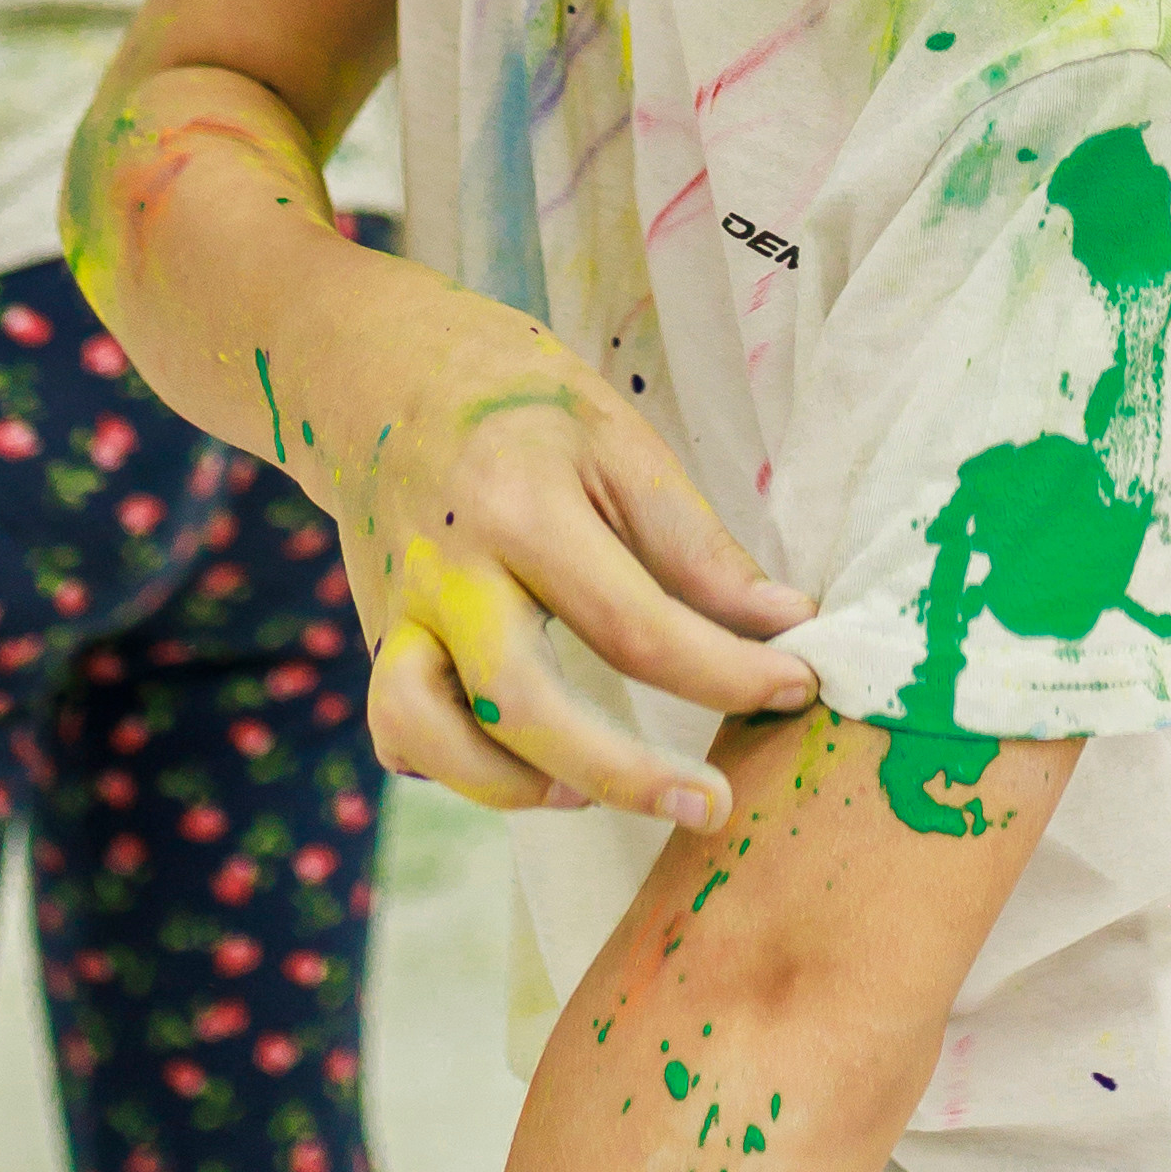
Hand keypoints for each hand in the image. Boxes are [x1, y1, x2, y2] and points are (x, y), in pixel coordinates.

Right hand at [324, 267, 816, 827]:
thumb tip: (785, 624)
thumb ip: (694, 543)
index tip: (797, 687)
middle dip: (625, 774)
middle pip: (522, 706)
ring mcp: (398, 612)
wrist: (373, 366)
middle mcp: (449, 573)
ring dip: (516, 787)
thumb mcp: (617, 439)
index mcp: (520, 508)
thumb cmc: (516, 397)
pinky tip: (523, 758)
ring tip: (593, 792)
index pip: (635, 624)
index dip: (726, 671)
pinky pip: (398, 731)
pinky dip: (456, 764)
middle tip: (712, 805)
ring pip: (428, 736)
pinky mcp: (375, 636)